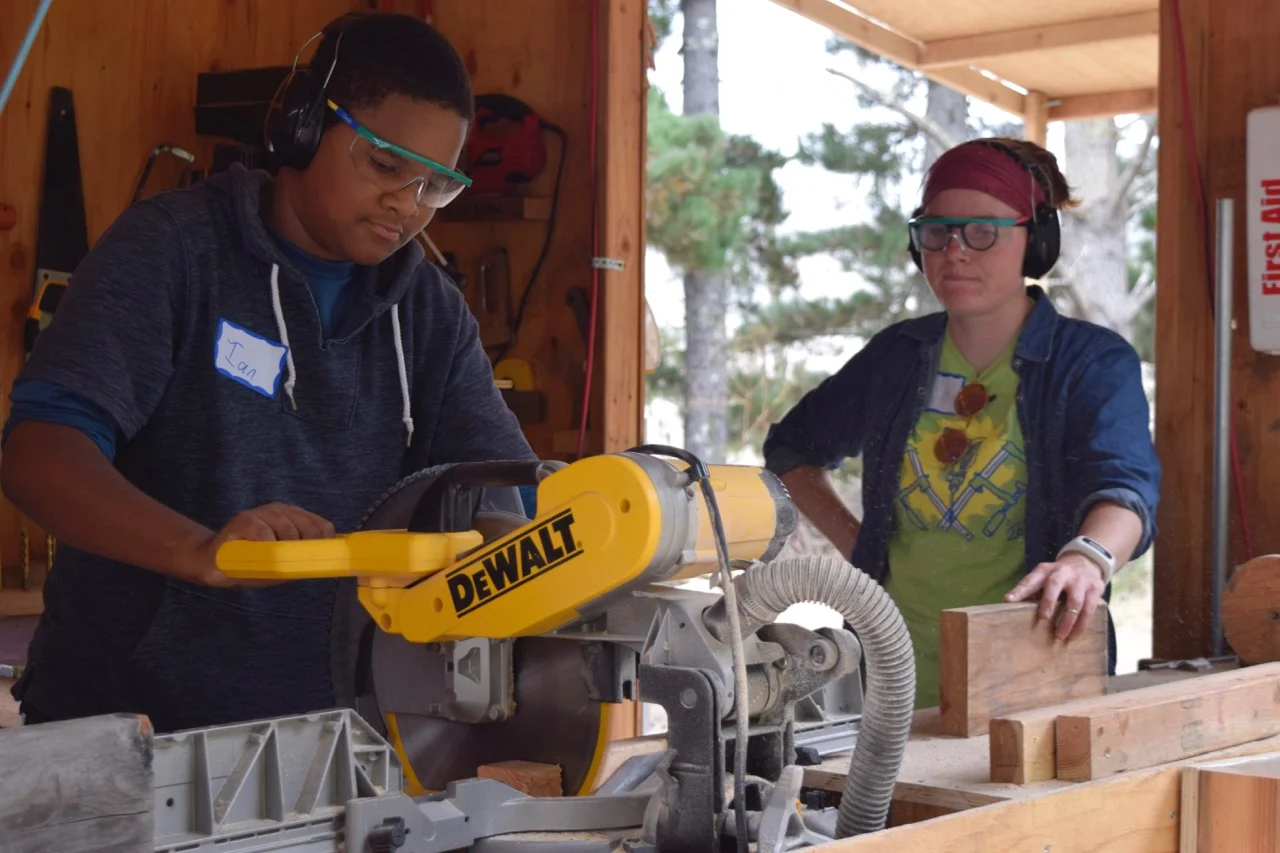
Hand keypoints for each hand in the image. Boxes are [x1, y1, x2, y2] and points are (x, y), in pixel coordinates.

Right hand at [178, 502, 336, 587]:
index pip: (322, 526)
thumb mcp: (282, 563)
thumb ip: (301, 559)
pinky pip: (264, 532)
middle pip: (308, 527)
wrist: (215, 564)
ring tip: (271, 558)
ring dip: (284, 549)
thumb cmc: (252, 562)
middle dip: (305, 547)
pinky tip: (259, 552)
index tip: (318, 557)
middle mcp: (280, 511)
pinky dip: (266, 545)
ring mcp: (262, 512)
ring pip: (288, 529)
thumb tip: (324, 563)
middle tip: (292, 561)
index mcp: (294, 518)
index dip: (324, 542)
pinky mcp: (244, 518)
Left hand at [1004, 553, 1105, 641]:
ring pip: (1075, 601)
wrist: (1085, 563)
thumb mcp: (1042, 577)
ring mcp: (1081, 580)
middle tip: (1043, 618)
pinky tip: (1074, 635)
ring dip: (1067, 620)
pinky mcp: (1095, 589)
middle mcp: (1062, 572)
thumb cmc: (1057, 577)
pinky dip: (1081, 624)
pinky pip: (1089, 609)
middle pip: (1054, 585)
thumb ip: (1029, 590)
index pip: (1030, 579)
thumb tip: (1009, 603)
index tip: (1009, 600)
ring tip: (1060, 636)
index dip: (1020, 590)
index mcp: (1045, 570)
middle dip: (1048, 602)